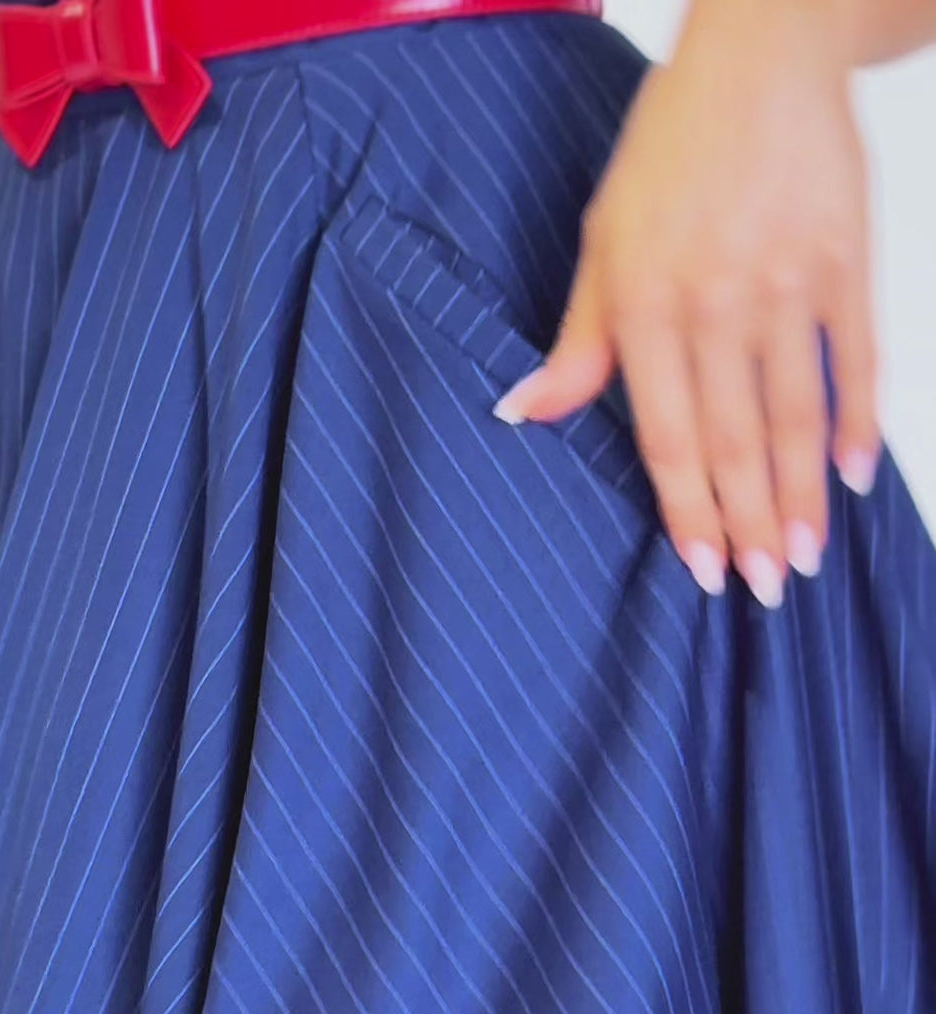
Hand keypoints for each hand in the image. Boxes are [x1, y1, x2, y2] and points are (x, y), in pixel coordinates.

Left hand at [493, 0, 879, 607]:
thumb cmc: (671, 150)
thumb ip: (579, 339)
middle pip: (735, 441)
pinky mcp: (843, 261)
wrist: (761, 54)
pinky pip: (855, 358)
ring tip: (808, 557)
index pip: (669, 437)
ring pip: (794, 414)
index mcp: (646, 306)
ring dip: (802, 495)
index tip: (705, 572)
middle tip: (765, 590)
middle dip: (751, 524)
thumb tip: (524, 415)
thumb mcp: (604, 238)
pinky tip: (856, 477)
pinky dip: (858, 420)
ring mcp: (785, 284)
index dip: (689, 512)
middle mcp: (715, 304)